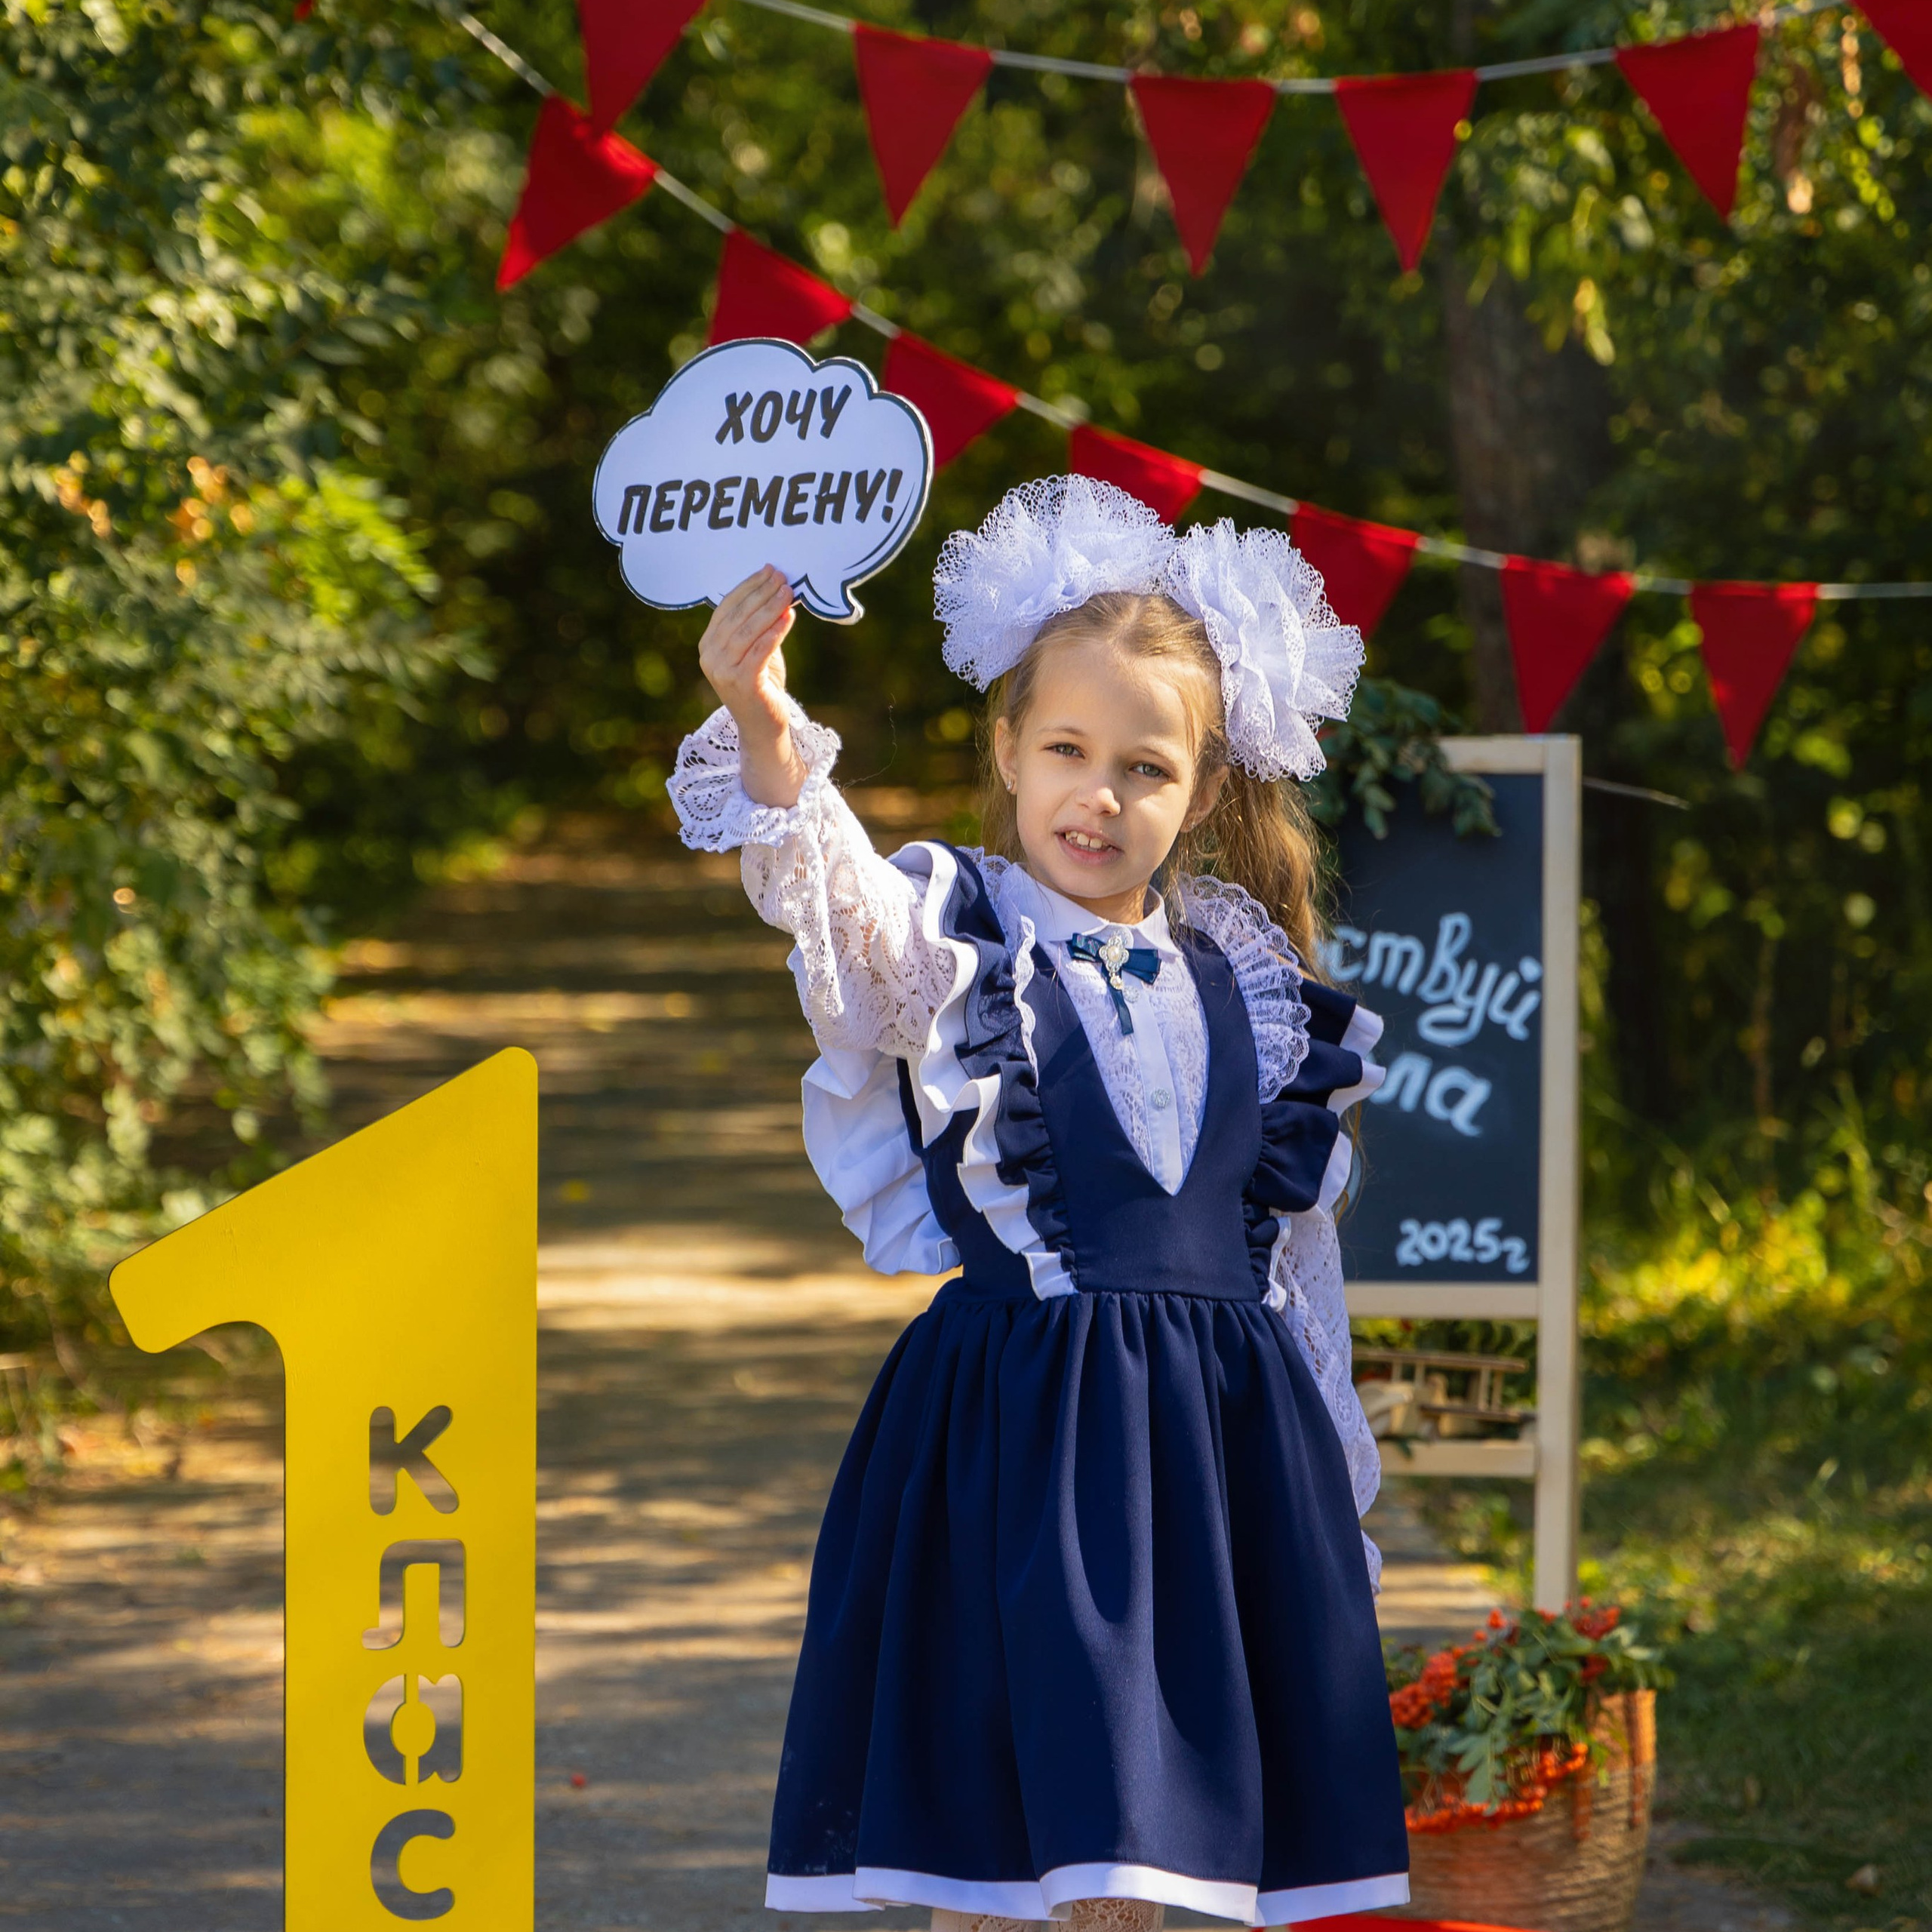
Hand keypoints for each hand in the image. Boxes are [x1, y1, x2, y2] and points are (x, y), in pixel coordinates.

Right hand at [698, 566, 804, 807]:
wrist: (763, 727)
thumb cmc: (762, 685)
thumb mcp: (756, 649)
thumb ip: (757, 623)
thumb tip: (775, 587)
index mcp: (708, 645)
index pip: (726, 607)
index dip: (749, 586)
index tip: (769, 570)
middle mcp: (710, 657)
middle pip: (737, 615)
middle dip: (761, 593)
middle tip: (782, 577)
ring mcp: (723, 671)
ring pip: (748, 630)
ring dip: (770, 608)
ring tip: (789, 591)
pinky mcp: (742, 683)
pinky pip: (760, 650)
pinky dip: (775, 631)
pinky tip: (789, 616)